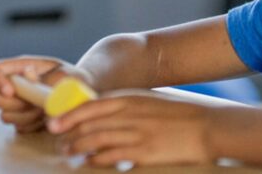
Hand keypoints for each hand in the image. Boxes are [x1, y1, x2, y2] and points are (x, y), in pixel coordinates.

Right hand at [0, 56, 94, 132]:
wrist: (82, 96)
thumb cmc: (73, 80)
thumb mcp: (65, 75)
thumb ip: (46, 77)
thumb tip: (30, 77)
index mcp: (19, 68)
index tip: (11, 91)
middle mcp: (13, 86)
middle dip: (14, 104)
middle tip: (35, 104)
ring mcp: (16, 105)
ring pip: (6, 116)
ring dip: (26, 116)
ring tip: (46, 110)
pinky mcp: (22, 120)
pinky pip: (19, 128)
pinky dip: (33, 126)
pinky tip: (47, 118)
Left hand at [49, 90, 213, 166]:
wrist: (207, 125)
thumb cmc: (177, 114)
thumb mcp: (147, 102)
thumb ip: (124, 107)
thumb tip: (100, 116)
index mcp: (129, 99)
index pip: (89, 106)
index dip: (68, 115)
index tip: (54, 123)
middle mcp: (129, 115)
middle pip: (89, 125)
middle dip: (69, 134)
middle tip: (58, 143)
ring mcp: (136, 134)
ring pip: (97, 140)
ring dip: (79, 148)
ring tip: (69, 153)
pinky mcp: (145, 153)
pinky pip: (115, 156)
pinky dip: (99, 160)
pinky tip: (91, 163)